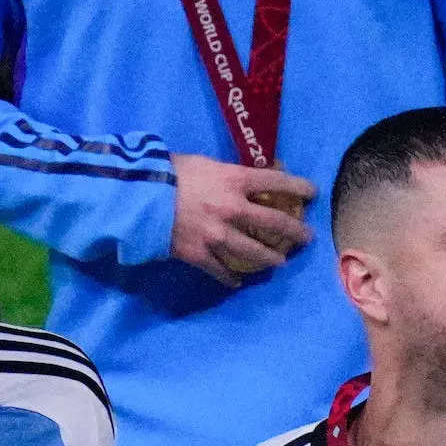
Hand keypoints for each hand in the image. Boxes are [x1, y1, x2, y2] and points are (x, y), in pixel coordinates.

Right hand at [169, 156, 314, 286]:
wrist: (133, 197)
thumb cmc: (163, 171)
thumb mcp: (199, 163)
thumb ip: (223, 174)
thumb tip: (238, 180)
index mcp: (232, 180)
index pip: (275, 182)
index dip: (298, 187)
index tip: (312, 192)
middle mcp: (232, 209)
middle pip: (275, 223)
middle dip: (296, 231)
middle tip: (307, 237)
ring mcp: (218, 234)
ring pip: (255, 253)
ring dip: (271, 259)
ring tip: (279, 261)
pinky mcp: (200, 253)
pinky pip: (221, 270)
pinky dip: (230, 278)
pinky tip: (237, 282)